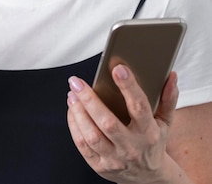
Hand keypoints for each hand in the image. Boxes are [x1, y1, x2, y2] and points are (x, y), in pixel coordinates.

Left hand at [66, 65, 178, 182]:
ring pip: (92, 135)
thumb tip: (170, 76)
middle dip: (89, 100)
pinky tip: (72, 110)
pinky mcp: (100, 166)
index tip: (118, 69)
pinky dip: (74, 126)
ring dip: (78, 113)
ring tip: (72, 94)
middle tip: (76, 82)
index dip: (129, 87)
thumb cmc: (153, 143)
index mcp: (149, 133)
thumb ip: (168, 99)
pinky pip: (82, 145)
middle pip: (108, 122)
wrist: (149, 177)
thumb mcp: (164, 123)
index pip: (139, 107)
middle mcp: (131, 147)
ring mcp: (115, 158)